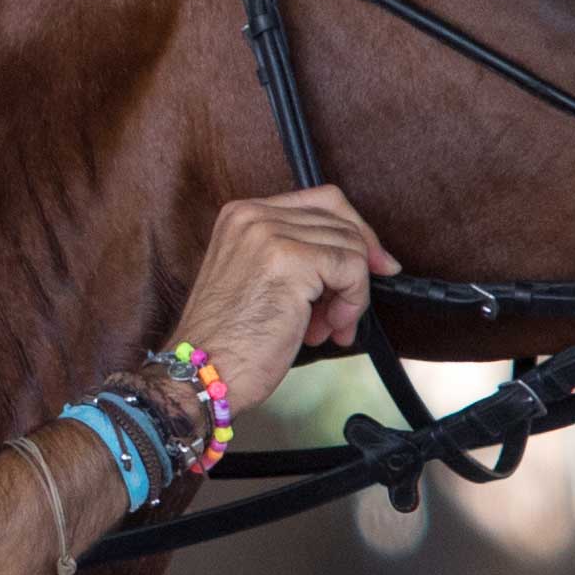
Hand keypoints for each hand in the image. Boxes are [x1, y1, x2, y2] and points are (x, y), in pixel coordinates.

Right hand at [165, 185, 390, 411]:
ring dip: (351, 294)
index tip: (372, 265)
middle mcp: (253, 215)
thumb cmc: (230, 342)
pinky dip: (352, 302)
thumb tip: (369, 256)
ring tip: (327, 327)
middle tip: (342, 313)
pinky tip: (328, 329)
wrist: (202, 374)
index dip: (354, 232)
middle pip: (340, 220)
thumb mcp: (261, 281)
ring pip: (351, 246)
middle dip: (355, 269)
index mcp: (242, 215)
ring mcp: (269, 234)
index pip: (322, 200)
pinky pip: (351, 268)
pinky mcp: (289, 260)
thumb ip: (301, 257)